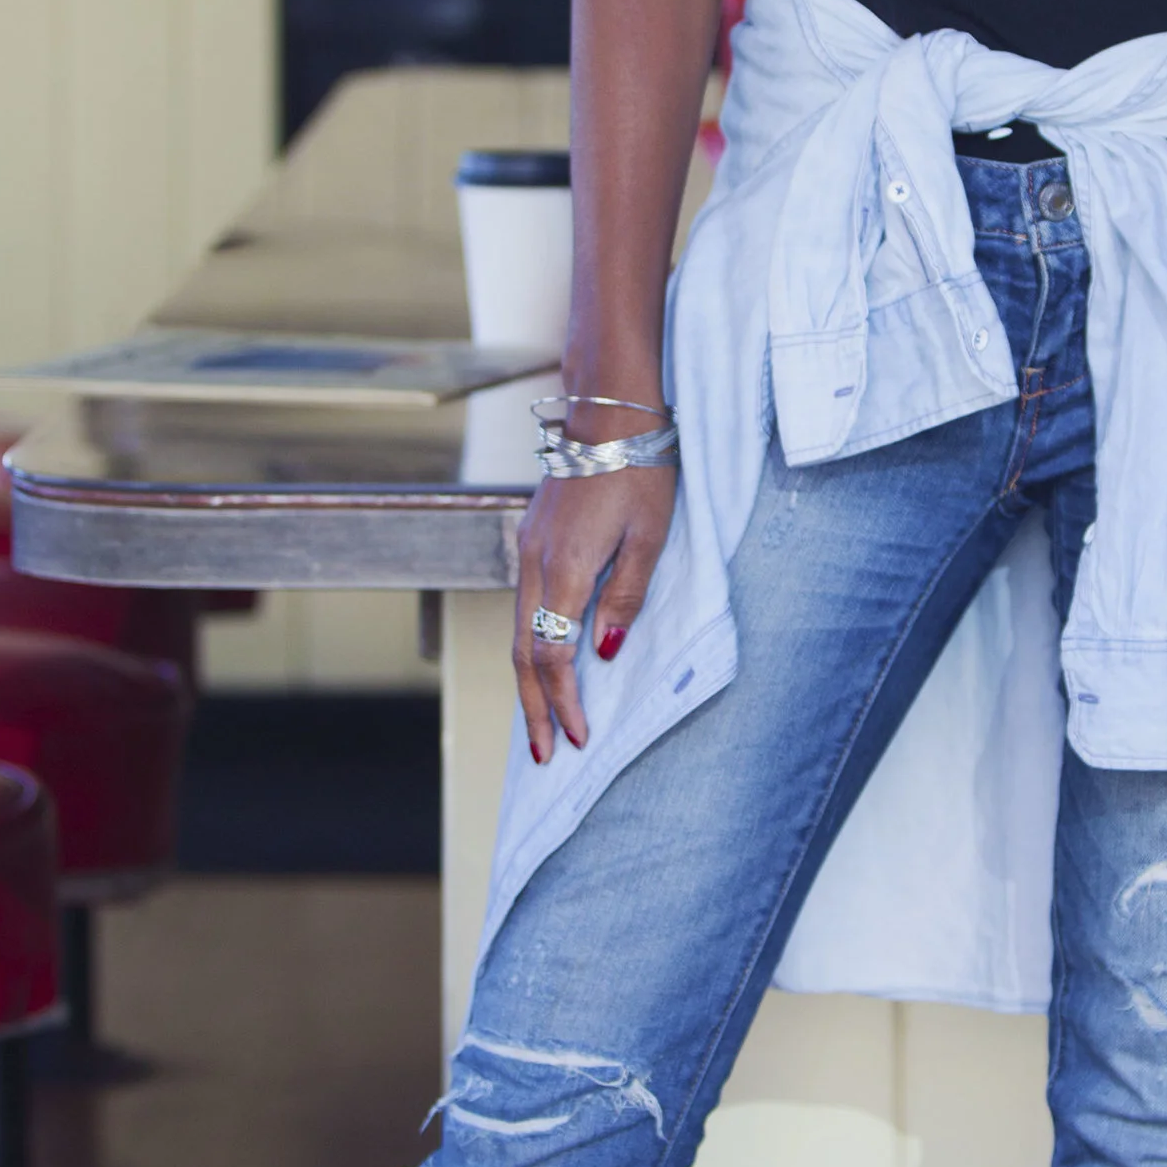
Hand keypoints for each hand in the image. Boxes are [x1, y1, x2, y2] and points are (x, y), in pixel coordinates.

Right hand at [513, 454, 675, 763]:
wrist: (609, 412)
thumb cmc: (640, 469)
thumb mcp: (650, 537)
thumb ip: (625, 597)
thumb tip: (603, 653)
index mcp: (565, 567)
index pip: (553, 654)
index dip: (564, 701)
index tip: (578, 738)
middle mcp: (535, 562)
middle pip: (521, 652)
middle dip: (534, 707)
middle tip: (544, 754)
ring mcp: (528, 548)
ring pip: (516, 630)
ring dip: (528, 680)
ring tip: (541, 721)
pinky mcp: (531, 537)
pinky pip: (523, 605)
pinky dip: (529, 644)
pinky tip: (543, 662)